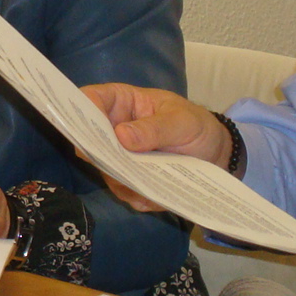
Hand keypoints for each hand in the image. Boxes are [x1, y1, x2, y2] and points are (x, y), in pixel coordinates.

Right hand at [78, 84, 233, 208]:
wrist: (215, 154)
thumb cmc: (196, 126)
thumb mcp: (183, 122)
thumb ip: (156, 128)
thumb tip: (122, 136)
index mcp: (122, 102)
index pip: (90, 99)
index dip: (80, 110)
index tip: (84, 128)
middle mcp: (112, 129)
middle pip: (88, 139)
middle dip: (97, 153)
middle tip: (114, 163)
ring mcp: (118, 157)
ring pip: (104, 170)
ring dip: (122, 180)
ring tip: (145, 184)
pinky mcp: (128, 180)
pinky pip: (123, 191)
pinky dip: (138, 196)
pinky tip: (155, 196)